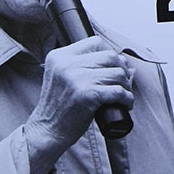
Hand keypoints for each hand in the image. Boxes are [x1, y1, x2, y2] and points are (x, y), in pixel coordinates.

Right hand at [25, 36, 132, 173]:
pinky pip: (118, 91)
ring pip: (117, 73)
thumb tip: (125, 62)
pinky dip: (127, 98)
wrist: (46, 131)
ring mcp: (77, 78)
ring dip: (126, 85)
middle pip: (110, 56)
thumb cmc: (59, 107)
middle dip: (122, 69)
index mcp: (60, 56)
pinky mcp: (87, 94)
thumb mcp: (64, 78)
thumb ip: (84, 67)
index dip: (109, 54)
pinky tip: (126, 104)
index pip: (95, 43)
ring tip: (124, 95)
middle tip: (123, 83)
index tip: (112, 68)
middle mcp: (67, 64)